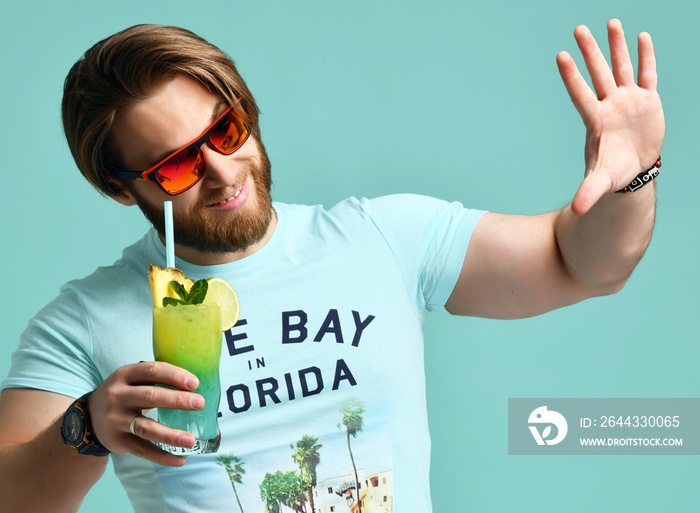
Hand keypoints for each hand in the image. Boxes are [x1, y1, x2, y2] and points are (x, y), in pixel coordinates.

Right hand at [88, 362, 203, 465]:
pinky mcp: (117, 441)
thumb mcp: (132, 379)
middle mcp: (117, 396)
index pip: (152, 371)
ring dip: (170, 435)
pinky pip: (142, 450)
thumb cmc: (123, 393)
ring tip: (190, 440)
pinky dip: (162, 457)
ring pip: (146, 428)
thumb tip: (194, 385)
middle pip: (150, 397)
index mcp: (124, 375)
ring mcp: (116, 420)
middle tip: (200, 403)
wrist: (89, 416)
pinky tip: (180, 460)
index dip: (174, 376)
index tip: (195, 383)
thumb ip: (155, 379)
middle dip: (177, 400)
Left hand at [556, 19, 664, 214]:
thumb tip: (577, 211)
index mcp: (596, 121)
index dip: (572, 77)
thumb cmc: (613, 173)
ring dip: (616, 46)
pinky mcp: (647, 100)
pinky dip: (646, 57)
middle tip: (578, 29)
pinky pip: (647, 74)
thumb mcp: (601, 182)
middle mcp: (610, 105)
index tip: (561, 56)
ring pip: (621, 68)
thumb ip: (588, 192)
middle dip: (589, 52)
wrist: (634, 169)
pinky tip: (641, 37)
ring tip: (610, 22)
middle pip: (598, 73)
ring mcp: (628, 100)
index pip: (581, 94)